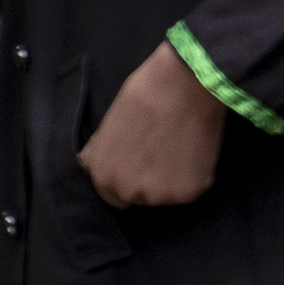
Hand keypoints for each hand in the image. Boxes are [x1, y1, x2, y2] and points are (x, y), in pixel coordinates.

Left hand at [83, 41, 231, 208]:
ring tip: (178, 148)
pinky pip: (192, 190)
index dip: (126, 180)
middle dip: (149, 182)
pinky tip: (194, 150)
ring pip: (166, 196)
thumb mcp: (107, 127)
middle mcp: (127, 191)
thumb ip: (100, 152)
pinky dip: (195, 176)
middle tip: (161, 153)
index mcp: (102, 175)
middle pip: (139, 198)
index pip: (112, 196)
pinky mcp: (188, 193)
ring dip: (173, 181)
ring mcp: (159, 196)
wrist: (182, 87)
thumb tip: (88, 164)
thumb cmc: (142, 98)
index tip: (140, 167)